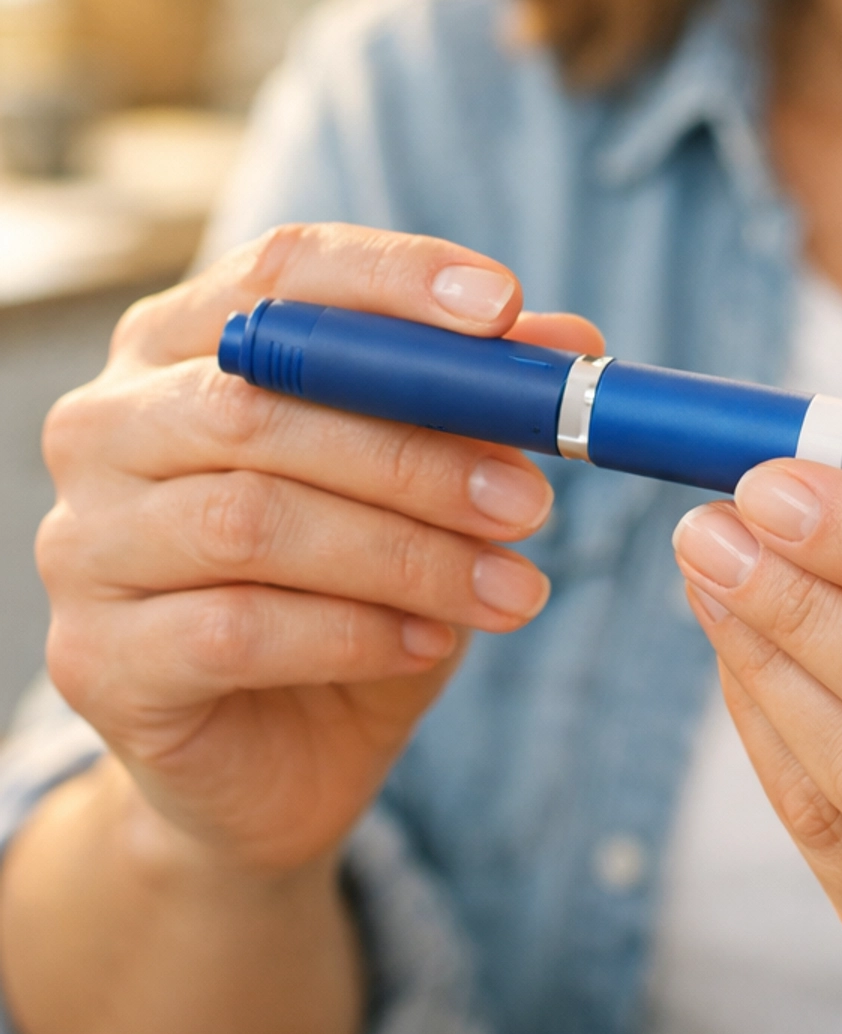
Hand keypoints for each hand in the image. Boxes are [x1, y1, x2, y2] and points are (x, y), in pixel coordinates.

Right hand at [37, 223, 598, 876]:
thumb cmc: (346, 589)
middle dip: (416, 449)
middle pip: (260, 403)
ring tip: (510, 586)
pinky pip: (235, 628)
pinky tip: (431, 643)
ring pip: (252, 520)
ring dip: (405, 552)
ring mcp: (83, 542)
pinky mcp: (94, 657)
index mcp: (176, 344)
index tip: (507, 309)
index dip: (392, 282)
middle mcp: (106, 424)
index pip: (277, 273)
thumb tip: (567, 344)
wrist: (270, 761)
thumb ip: (474, 402)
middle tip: (532, 497)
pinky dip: (355, 633)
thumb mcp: (423, 482)